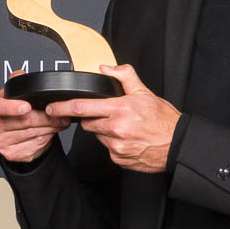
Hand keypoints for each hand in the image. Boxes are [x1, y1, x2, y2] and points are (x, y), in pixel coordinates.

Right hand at [0, 73, 70, 162]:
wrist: (19, 135)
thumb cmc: (18, 113)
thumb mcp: (16, 95)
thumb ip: (18, 85)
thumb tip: (20, 75)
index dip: (11, 107)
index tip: (26, 107)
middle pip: (23, 121)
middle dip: (46, 117)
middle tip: (60, 115)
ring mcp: (0, 140)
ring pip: (32, 133)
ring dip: (51, 127)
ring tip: (59, 122)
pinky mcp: (11, 154)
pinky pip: (35, 145)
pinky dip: (47, 138)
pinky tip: (49, 133)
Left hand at [46, 63, 179, 173]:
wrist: (177, 145)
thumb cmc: (164, 120)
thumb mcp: (145, 92)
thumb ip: (124, 76)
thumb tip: (106, 69)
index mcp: (119, 110)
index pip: (81, 107)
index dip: (62, 107)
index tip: (52, 107)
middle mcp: (115, 129)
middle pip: (87, 123)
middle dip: (93, 118)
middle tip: (110, 115)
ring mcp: (116, 146)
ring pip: (98, 136)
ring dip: (105, 131)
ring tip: (125, 128)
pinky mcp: (119, 159)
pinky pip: (108, 149)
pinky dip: (114, 143)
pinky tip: (128, 139)